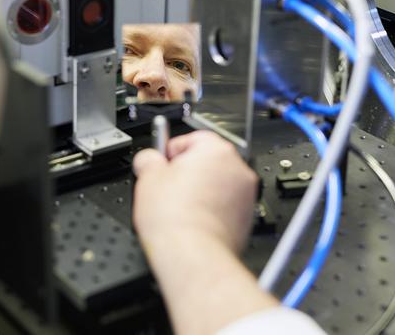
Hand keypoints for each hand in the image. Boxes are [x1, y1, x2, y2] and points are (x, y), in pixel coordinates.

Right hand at [133, 130, 258, 254]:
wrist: (193, 255)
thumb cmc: (175, 219)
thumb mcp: (148, 178)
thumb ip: (148, 158)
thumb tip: (149, 160)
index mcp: (216, 150)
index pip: (190, 138)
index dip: (170, 152)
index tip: (161, 165)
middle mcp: (237, 168)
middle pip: (206, 161)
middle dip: (186, 172)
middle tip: (166, 188)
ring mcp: (246, 194)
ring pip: (217, 184)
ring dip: (199, 191)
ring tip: (178, 207)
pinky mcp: (247, 217)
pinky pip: (225, 204)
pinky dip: (211, 208)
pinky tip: (192, 219)